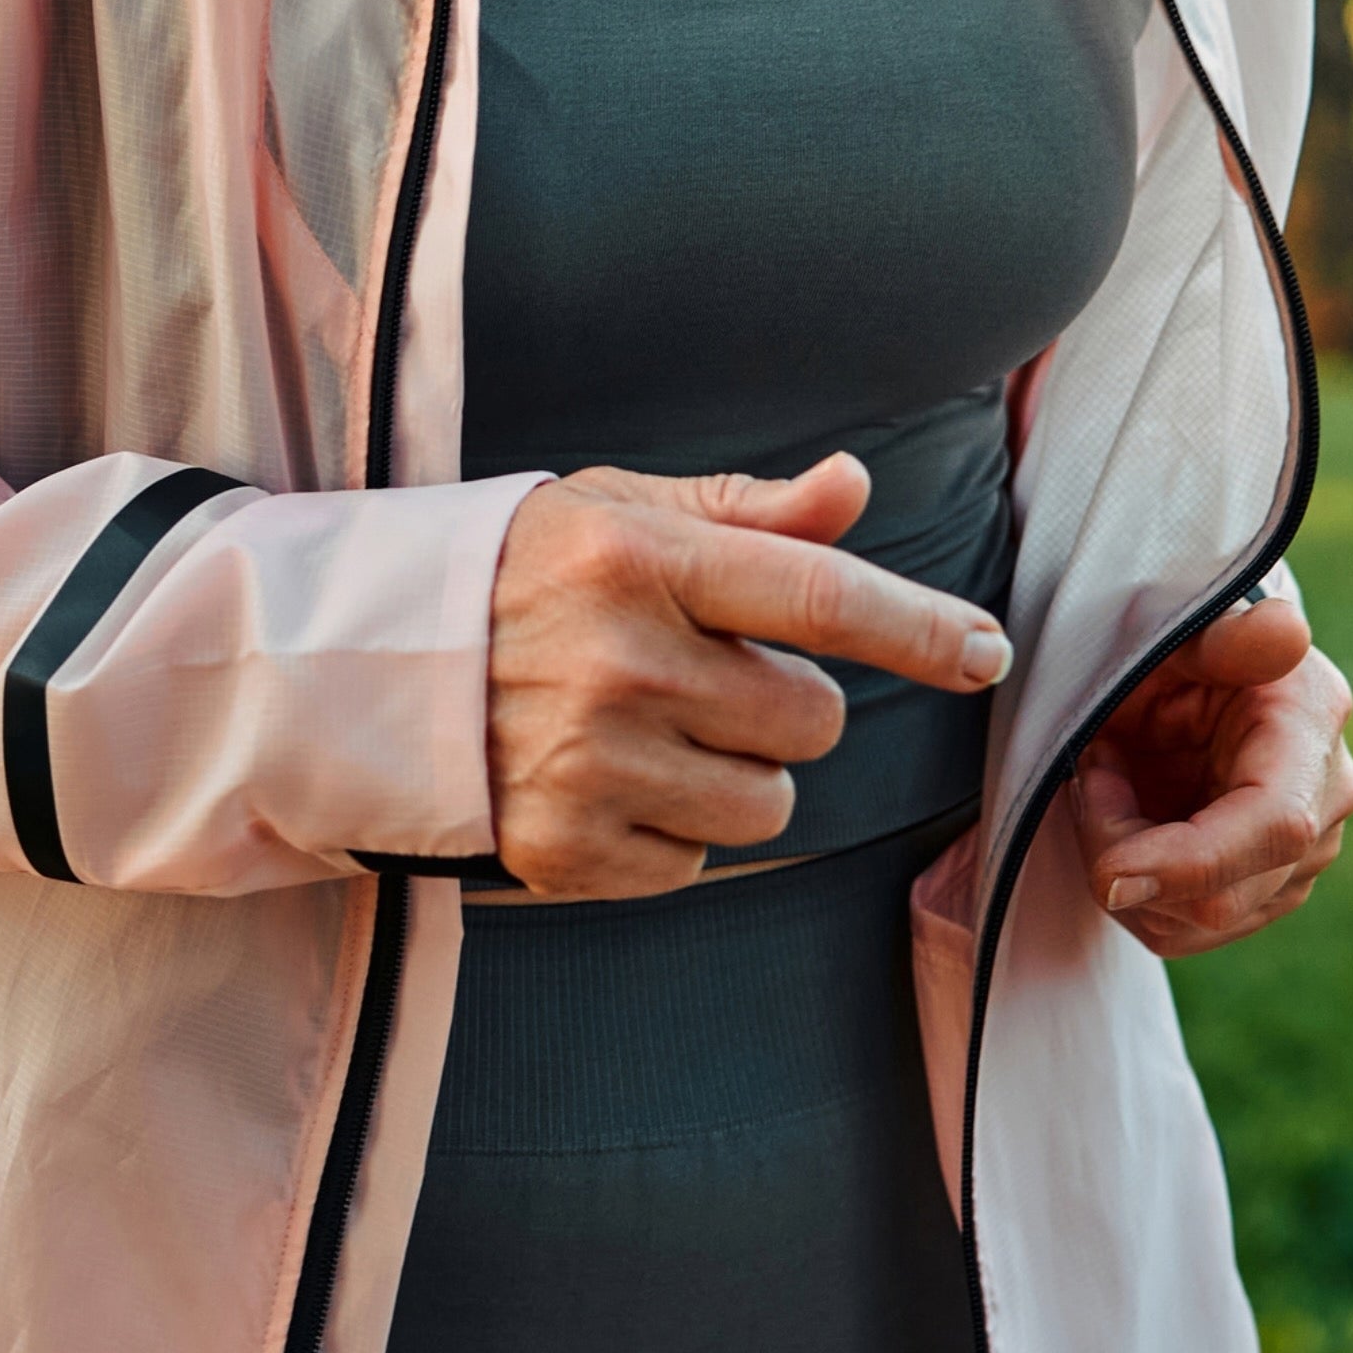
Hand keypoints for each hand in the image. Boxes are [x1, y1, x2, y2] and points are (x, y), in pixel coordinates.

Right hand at [485, 454, 1011, 901]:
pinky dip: (668, 835)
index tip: (986, 651)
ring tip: (651, 735)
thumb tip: (854, 487)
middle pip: (809, 720)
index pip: (820, 597)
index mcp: (640, 561)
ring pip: (767, 806)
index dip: (919, 628)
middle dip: (779, 706)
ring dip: (735, 779)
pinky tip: (605, 784)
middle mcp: (622, 663)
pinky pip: (695, 865)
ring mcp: (592, 765)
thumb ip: (746, 511)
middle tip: (698, 679)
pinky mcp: (567, 850)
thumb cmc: (517, 576)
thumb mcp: (618, 511)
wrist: (366, 670)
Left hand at [1065, 591, 1352, 957]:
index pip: (1274, 827)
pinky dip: (1131, 890)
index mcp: (1310, 730)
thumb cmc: (1188, 650)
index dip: (1190, 862)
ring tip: (1107, 786)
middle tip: (1089, 772)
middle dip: (1121, 850)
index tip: (1109, 872)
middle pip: (1218, 895)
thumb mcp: (1192, 628)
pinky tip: (1122, 826)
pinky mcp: (1264, 895)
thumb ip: (1228, 636)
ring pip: (1190, 924)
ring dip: (1121, 871)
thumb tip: (1284, 632)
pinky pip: (1179, 929)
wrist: (1196, 679)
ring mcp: (1300, 860)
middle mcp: (1322, 806)